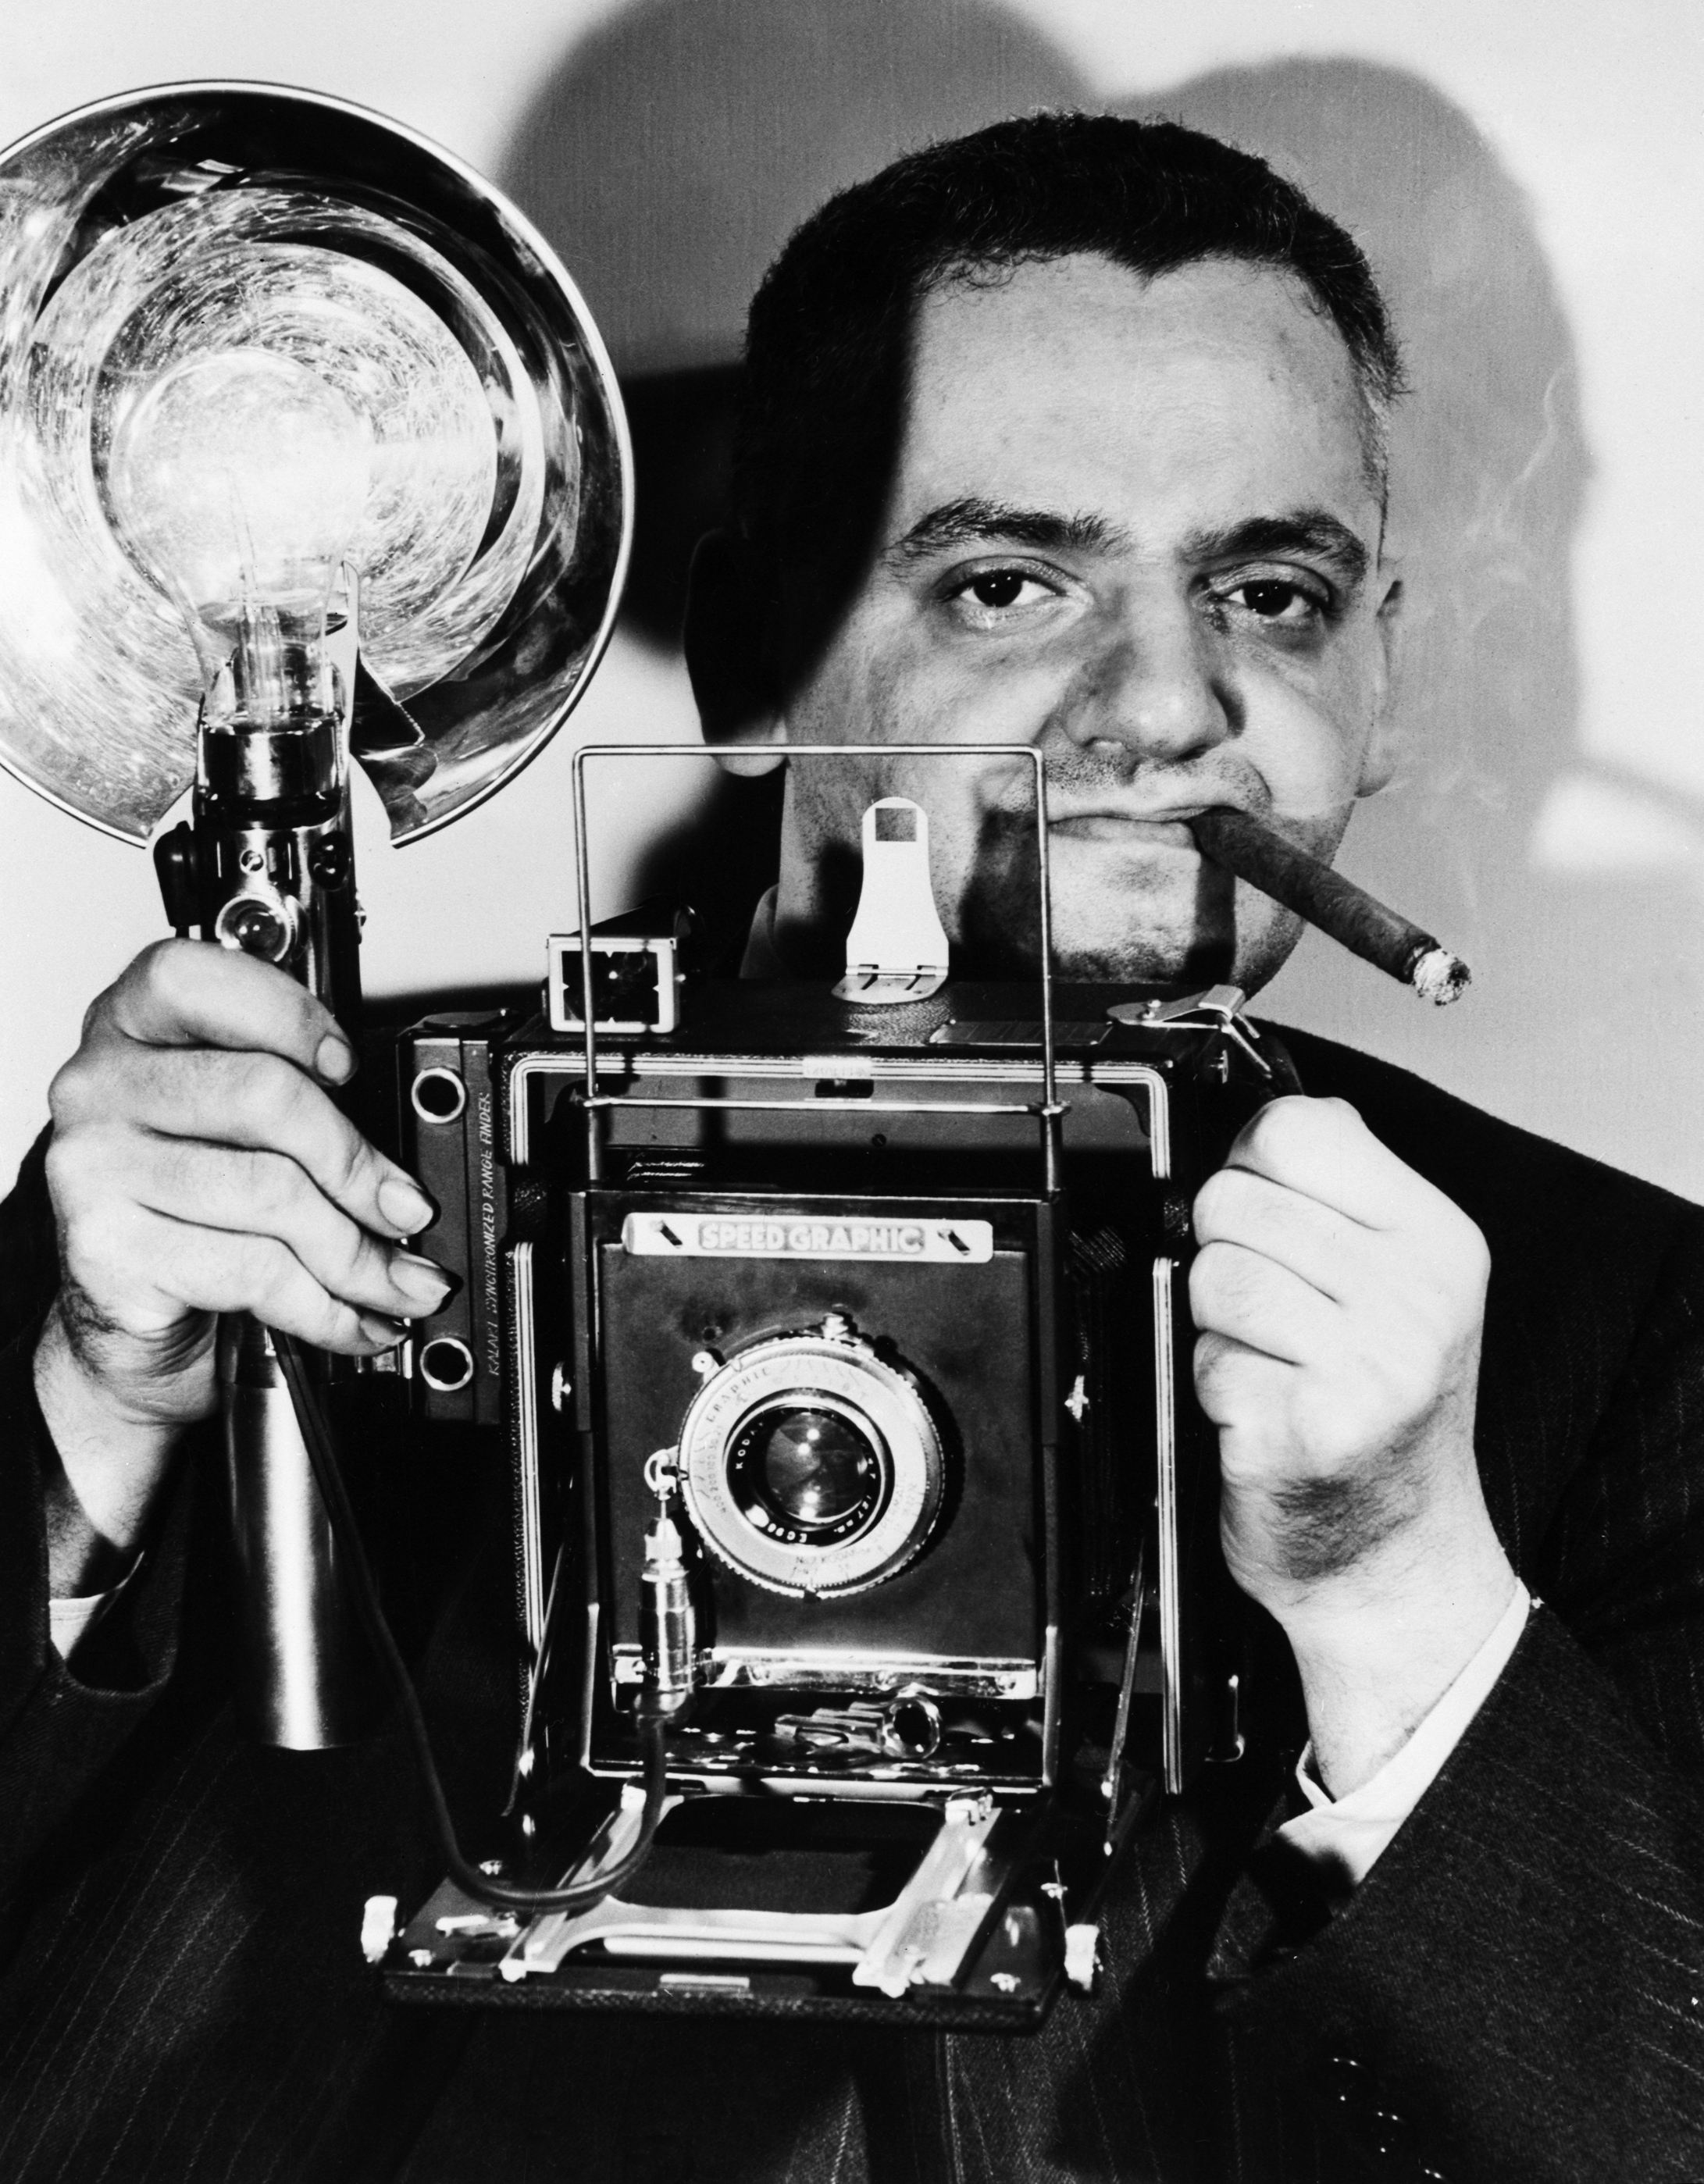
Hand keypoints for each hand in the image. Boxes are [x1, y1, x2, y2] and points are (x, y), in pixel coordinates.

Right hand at [35, 940, 449, 1589]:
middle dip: (359, 1164)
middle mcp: (100, 1086)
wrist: (131, 1325)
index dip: (289, 1015)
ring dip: (357, 1254)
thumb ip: (298, 1107)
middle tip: (410, 1209)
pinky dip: (324, 1306)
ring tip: (397, 1281)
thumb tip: (401, 1166)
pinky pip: (252, 1269)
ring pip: (271, 1192)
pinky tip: (352, 1318)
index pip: (198, 979)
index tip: (351, 1068)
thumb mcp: (241, 1136)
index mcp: (131, 1027)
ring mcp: (94, 1167)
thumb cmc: (193, 1212)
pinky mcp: (107, 1249)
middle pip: (263, 1093)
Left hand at [1190, 1095, 1514, 1793]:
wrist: (1399, 1562)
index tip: (1272, 1218)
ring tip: (1273, 1365)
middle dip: (1228, 1254)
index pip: (1294, 1129)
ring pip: (1210, 1275)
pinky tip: (1264, 1416)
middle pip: (1231, 1199)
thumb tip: (1267, 1123)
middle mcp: (1413, 1297)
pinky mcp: (1304, 1426)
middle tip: (1277, 1316)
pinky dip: (1215, 1389)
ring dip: (1218, 1327)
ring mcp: (1364, 1364)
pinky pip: (1204, 1360)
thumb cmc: (1384, 1416)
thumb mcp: (1403, 1286)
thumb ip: (1343, 1197)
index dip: (1252, 1167)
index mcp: (1437, 1241)